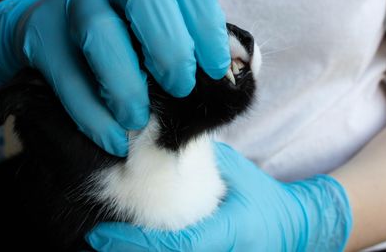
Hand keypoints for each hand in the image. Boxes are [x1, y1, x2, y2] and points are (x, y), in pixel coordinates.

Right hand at [0, 0, 230, 155]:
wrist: (64, 43)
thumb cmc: (134, 47)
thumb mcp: (172, 41)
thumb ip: (205, 54)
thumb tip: (245, 70)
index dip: (205, 21)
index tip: (216, 69)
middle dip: (168, 46)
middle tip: (181, 89)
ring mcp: (73, 0)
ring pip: (98, 31)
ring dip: (125, 83)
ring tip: (138, 120)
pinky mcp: (40, 34)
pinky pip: (65, 73)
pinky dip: (91, 113)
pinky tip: (113, 139)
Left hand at [86, 142, 352, 251]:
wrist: (295, 230)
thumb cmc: (265, 200)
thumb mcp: (237, 173)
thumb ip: (201, 162)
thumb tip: (156, 144)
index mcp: (230, 234)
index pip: (176, 246)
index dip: (134, 244)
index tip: (101, 234)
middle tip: (91, 243)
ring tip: (103, 246)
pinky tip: (128, 249)